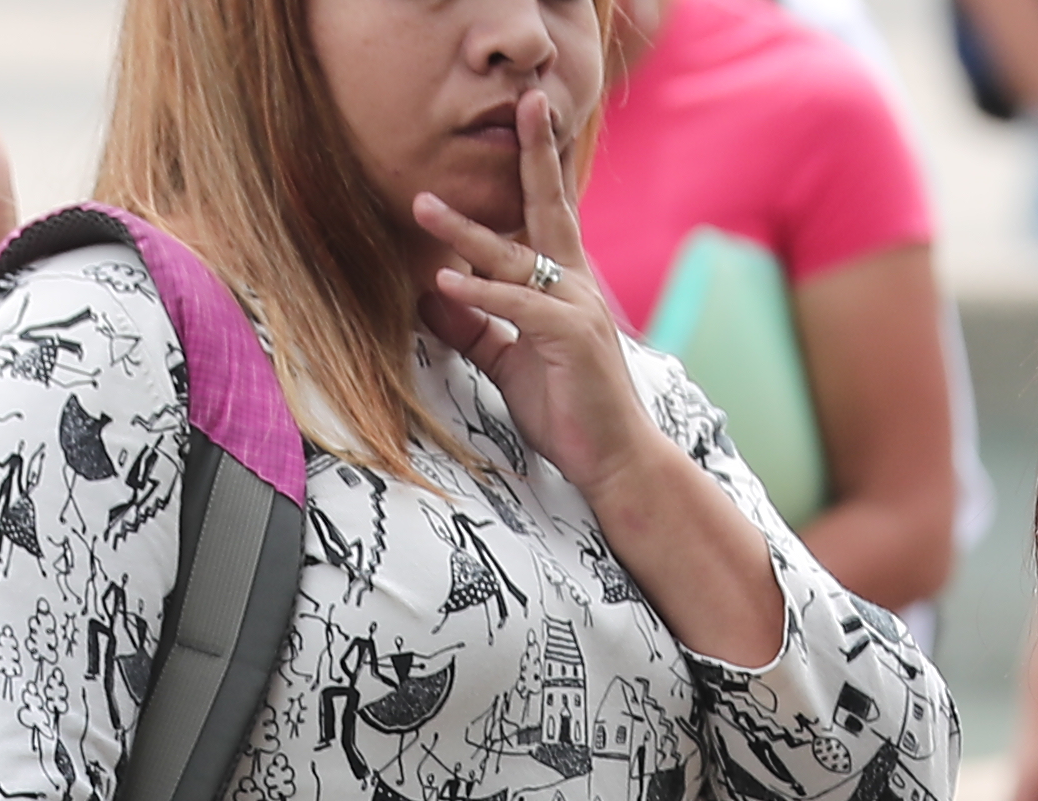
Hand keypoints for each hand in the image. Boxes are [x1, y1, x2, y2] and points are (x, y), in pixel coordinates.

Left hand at [419, 95, 790, 665]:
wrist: (613, 462)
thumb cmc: (566, 411)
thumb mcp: (508, 363)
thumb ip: (476, 328)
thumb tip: (431, 298)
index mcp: (566, 285)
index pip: (547, 215)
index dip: (535, 166)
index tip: (526, 116)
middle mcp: (577, 285)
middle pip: (548, 209)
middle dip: (533, 154)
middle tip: (517, 101)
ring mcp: (578, 309)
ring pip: (517, 258)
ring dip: (466, 233)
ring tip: (424, 206)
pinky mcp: (571, 339)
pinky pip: (518, 308)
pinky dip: (481, 293)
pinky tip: (444, 281)